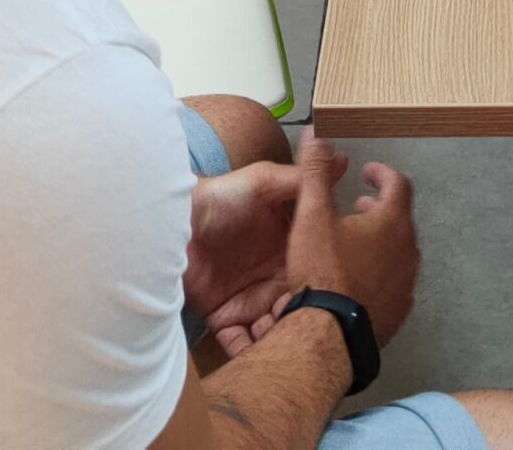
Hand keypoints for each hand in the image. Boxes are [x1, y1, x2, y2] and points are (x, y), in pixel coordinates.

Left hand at [186, 152, 338, 355]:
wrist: (170, 226)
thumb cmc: (218, 199)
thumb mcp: (262, 182)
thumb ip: (302, 180)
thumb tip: (342, 159)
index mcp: (294, 247)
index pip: (321, 270)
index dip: (328, 284)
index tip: (330, 291)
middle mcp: (280, 277)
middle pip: (306, 306)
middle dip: (310, 319)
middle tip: (302, 319)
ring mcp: (255, 301)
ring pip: (281, 331)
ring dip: (284, 339)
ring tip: (280, 336)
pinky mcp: (229, 320)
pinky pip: (246, 345)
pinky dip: (253, 352)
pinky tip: (257, 349)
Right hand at [253, 135, 420, 357]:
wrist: (330, 335)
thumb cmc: (323, 270)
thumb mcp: (312, 217)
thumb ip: (315, 174)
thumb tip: (316, 135)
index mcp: (392, 222)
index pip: (398, 184)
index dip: (382, 173)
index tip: (368, 172)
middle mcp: (408, 250)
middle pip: (401, 218)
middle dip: (380, 208)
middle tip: (359, 206)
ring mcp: (407, 283)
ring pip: (399, 251)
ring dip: (380, 241)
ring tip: (354, 243)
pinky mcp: (399, 312)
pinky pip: (395, 282)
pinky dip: (381, 271)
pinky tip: (358, 280)